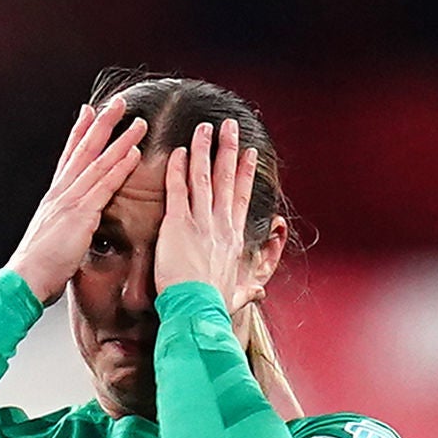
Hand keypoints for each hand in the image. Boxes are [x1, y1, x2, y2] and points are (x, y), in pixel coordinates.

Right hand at [4, 101, 146, 304]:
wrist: (25, 279)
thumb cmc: (39, 267)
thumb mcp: (52, 237)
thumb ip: (65, 224)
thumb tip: (72, 224)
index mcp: (54, 197)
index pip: (69, 156)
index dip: (80, 132)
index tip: (89, 110)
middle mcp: (61, 192)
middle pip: (84, 149)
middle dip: (102, 123)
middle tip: (117, 102)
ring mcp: (70, 200)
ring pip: (98, 162)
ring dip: (119, 140)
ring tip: (137, 122)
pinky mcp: (80, 214)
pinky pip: (103, 185)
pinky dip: (118, 167)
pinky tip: (132, 153)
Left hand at [154, 119, 261, 302]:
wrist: (198, 311)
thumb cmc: (215, 307)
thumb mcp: (238, 296)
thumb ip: (248, 290)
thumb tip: (260, 292)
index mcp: (234, 238)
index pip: (242, 197)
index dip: (245, 173)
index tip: (249, 154)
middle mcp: (221, 224)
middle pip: (227, 178)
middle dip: (229, 148)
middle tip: (229, 126)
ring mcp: (200, 222)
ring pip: (204, 176)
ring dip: (204, 148)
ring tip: (204, 127)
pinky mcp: (178, 225)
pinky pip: (178, 189)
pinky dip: (178, 168)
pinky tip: (178, 151)